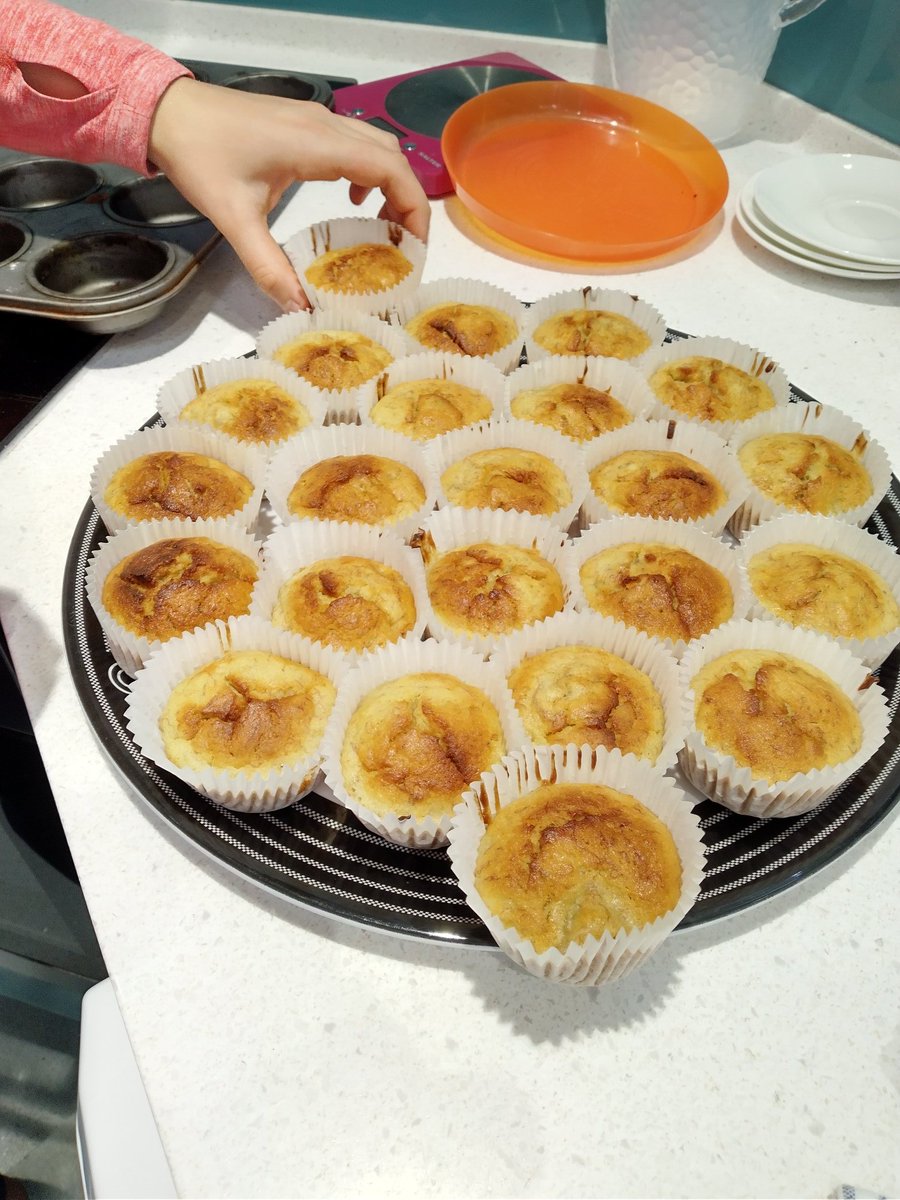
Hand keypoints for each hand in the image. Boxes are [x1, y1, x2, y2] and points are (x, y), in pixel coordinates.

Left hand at [147, 78, 429, 310]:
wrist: (167, 111)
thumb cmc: (200, 156)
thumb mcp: (234, 219)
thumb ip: (268, 266)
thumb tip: (298, 306)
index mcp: (317, 145)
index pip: (390, 170)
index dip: (413, 207)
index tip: (413, 246)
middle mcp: (325, 126)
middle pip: (392, 156)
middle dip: (408, 200)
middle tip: (403, 244)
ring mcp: (316, 119)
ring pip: (376, 146)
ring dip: (389, 184)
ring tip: (383, 226)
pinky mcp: (304, 122)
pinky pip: (354, 143)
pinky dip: (367, 172)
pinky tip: (349, 199)